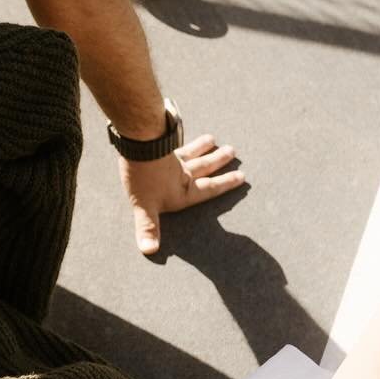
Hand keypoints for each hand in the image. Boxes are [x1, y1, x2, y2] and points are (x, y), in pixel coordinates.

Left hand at [120, 134, 245, 256]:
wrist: (138, 148)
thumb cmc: (144, 181)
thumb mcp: (145, 208)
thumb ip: (148, 228)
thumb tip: (150, 249)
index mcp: (184, 191)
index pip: (208, 189)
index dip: (224, 184)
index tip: (240, 176)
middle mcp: (182, 174)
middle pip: (204, 166)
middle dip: (218, 161)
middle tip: (232, 151)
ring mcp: (172, 158)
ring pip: (193, 152)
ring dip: (204, 147)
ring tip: (214, 140)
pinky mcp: (160, 144)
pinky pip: (174, 140)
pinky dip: (177, 135)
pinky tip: (176, 128)